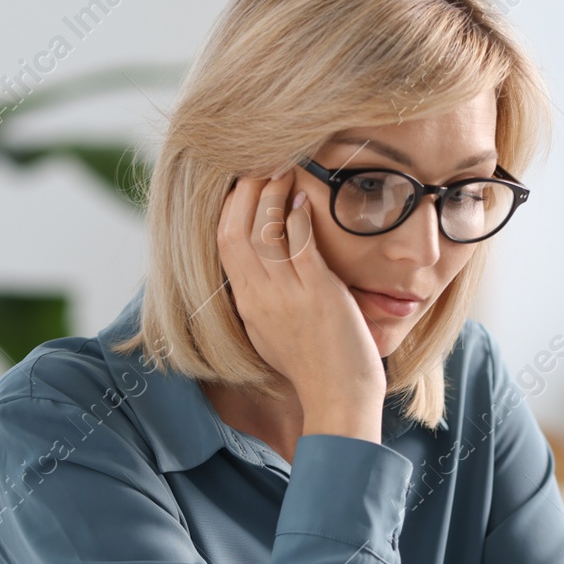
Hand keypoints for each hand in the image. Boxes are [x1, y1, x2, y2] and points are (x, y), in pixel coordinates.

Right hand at [217, 165, 385, 439]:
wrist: (338, 402)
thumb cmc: (316, 366)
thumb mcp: (275, 330)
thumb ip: (266, 296)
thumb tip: (265, 262)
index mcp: (246, 305)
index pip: (224, 243)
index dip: (231, 206)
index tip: (246, 181)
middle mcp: (259, 298)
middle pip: (235, 229)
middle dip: (246, 189)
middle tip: (263, 160)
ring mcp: (286, 296)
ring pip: (264, 231)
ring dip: (273, 193)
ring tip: (285, 166)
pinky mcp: (317, 295)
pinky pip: (298, 246)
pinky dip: (297, 218)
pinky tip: (304, 199)